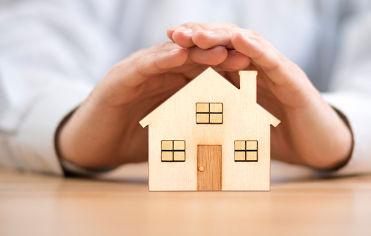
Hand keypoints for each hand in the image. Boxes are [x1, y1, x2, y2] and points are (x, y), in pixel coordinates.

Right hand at [58, 40, 249, 167]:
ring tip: (220, 50)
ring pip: (170, 56)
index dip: (229, 69)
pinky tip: (179, 55)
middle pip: (192, 58)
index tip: (255, 72)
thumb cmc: (134, 141)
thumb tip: (231, 143)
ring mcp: (137, 71)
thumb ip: (195, 130)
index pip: (204, 71)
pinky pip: (142, 65)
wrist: (92, 147)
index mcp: (171, 83)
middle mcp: (156, 72)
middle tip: (247, 55)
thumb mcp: (171, 134)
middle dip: (220, 55)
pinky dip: (160, 59)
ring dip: (195, 52)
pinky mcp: (118, 78)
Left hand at [167, 23, 352, 168]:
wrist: (319, 149)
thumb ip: (219, 117)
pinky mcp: (294, 81)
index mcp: (245, 76)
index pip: (216, 53)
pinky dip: (256, 49)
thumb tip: (183, 126)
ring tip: (196, 34)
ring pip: (248, 44)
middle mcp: (260, 67)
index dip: (192, 46)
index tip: (166, 44)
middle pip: (228, 42)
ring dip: (222, 36)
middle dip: (201, 35)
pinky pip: (273, 61)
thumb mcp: (241, 126)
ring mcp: (278, 71)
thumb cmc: (278, 138)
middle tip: (174, 33)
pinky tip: (239, 40)